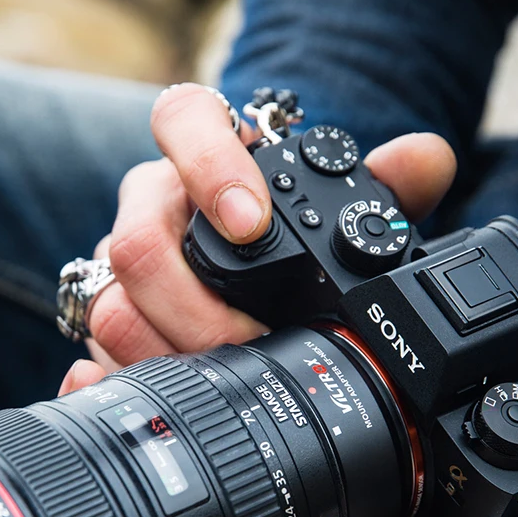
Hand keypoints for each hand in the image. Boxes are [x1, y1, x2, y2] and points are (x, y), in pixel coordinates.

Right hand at [85, 82, 456, 367]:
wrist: (236, 251)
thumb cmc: (278, 223)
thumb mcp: (332, 203)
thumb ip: (384, 181)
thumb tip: (424, 162)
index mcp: (198, 152)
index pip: (181, 120)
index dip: (208, 167)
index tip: (252, 223)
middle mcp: (148, 205)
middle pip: (135, 244)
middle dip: (194, 307)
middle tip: (250, 340)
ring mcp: (118, 264)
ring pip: (109, 306)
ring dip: (166, 350)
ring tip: (220, 377)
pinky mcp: (108, 315)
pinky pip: (93, 350)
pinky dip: (116, 378)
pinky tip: (155, 395)